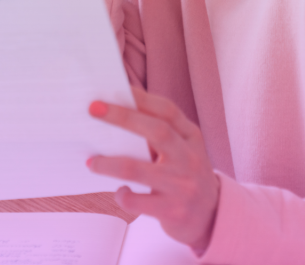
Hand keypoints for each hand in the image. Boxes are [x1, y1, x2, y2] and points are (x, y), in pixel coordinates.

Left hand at [87, 87, 219, 252]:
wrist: (213, 216)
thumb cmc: (185, 174)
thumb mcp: (183, 149)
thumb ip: (159, 131)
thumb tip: (118, 108)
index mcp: (191, 137)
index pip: (168, 111)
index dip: (142, 98)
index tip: (117, 87)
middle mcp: (190, 158)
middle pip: (156, 131)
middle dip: (122, 117)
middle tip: (93, 109)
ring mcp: (182, 186)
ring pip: (136, 169)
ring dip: (108, 163)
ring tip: (91, 162)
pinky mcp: (172, 211)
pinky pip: (136, 201)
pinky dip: (122, 195)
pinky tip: (120, 191)